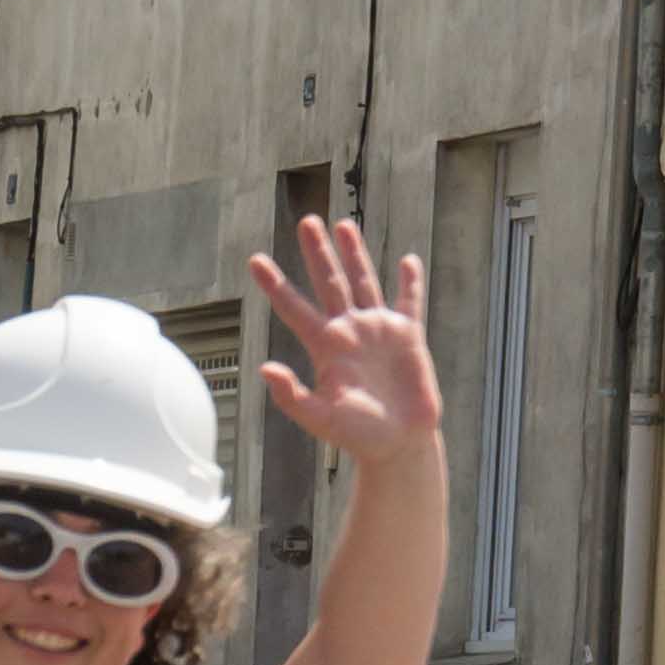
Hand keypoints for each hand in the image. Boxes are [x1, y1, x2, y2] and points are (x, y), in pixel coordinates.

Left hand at [252, 215, 440, 466]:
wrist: (397, 443)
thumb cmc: (357, 435)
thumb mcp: (319, 418)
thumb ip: (291, 396)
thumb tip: (264, 369)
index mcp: (325, 347)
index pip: (294, 307)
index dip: (275, 284)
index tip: (255, 260)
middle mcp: (349, 331)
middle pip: (330, 282)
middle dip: (318, 252)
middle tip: (306, 220)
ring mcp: (378, 331)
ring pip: (365, 281)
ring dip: (355, 253)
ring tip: (344, 225)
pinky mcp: (408, 336)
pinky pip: (409, 302)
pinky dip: (409, 281)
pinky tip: (406, 260)